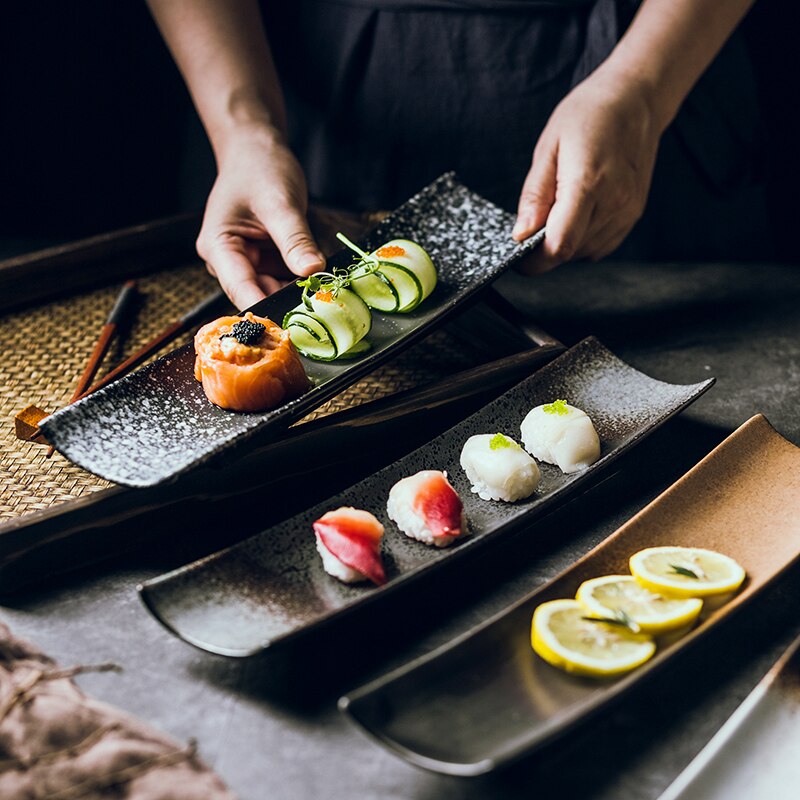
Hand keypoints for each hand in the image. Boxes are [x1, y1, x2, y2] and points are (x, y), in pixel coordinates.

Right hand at [197, 125, 324, 308]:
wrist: (256, 151)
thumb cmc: (259, 168)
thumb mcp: (280, 202)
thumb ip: (295, 239)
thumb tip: (313, 271)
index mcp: (218, 247)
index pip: (241, 289)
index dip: (267, 309)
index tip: (294, 324)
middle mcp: (228, 262)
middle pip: (258, 295)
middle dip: (287, 302)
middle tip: (321, 308)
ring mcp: (247, 264)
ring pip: (273, 291)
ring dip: (297, 294)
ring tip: (324, 294)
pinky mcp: (265, 262)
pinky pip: (284, 281)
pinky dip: (301, 283)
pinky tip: (320, 283)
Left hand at [513, 66, 661, 271]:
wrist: (635, 100)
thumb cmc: (589, 115)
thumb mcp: (548, 148)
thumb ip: (534, 196)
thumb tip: (521, 234)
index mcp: (588, 183)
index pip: (559, 244)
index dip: (534, 260)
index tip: (518, 257)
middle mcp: (613, 202)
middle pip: (569, 252)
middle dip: (544, 248)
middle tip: (535, 221)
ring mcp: (627, 211)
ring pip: (584, 253)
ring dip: (563, 243)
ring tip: (559, 207)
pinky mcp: (633, 215)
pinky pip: (599, 246)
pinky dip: (581, 240)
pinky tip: (577, 213)